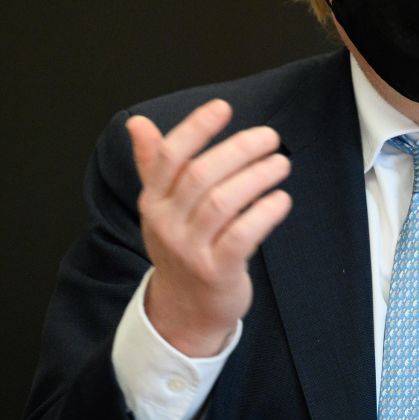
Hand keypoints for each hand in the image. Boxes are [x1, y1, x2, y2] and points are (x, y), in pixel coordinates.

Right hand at [126, 99, 291, 356]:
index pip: (168, 156)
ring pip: (222, 202)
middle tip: (270, 137)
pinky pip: (241, 236)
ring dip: (257, 177)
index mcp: (153, 201)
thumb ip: (153, 163)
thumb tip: (136, 122)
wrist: (184, 311)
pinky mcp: (216, 272)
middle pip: (201, 175)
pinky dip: (265, 213)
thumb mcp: (162, 207)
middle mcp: (166, 223)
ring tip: (280, 164)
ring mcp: (190, 249)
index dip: (196, 128)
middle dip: (239, 150)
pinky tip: (282, 199)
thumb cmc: (182, 247)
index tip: (224, 107)